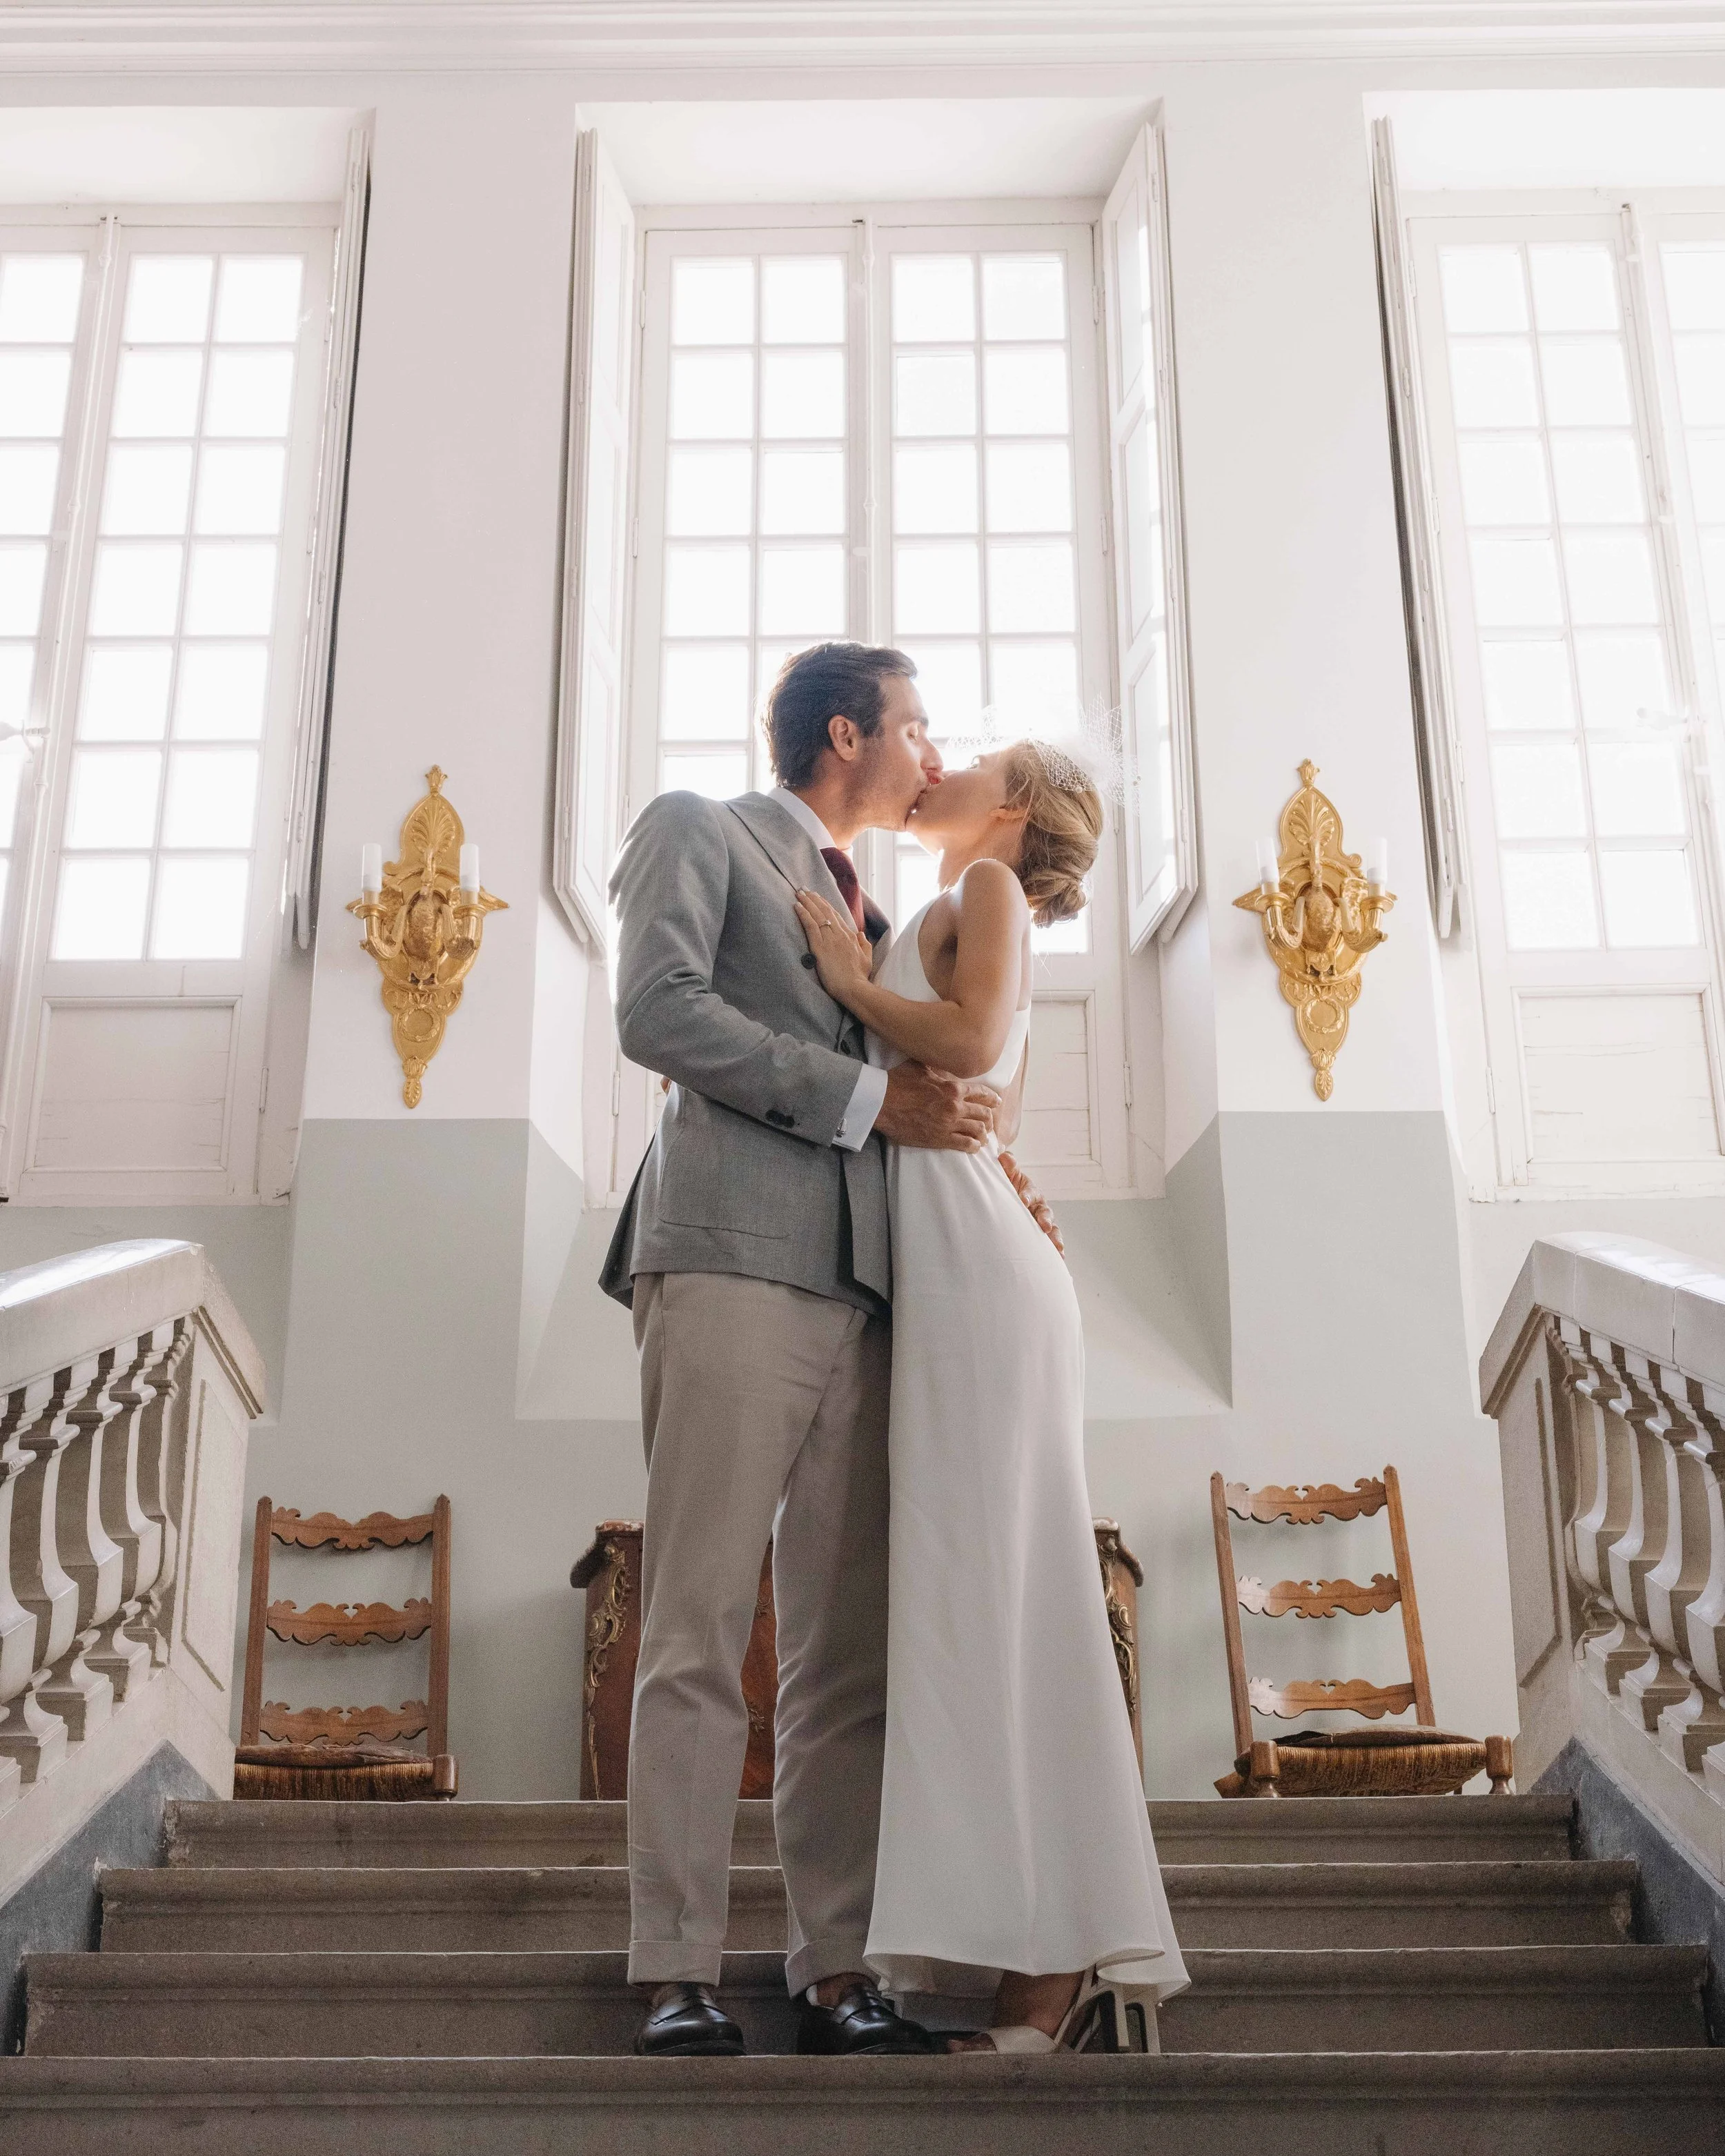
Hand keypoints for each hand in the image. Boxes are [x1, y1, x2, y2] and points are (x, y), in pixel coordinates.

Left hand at [794, 889, 871, 1004]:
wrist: (855, 989)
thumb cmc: (859, 977)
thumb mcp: (867, 958)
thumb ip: (864, 944)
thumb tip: (860, 934)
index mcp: (850, 936)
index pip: (836, 916)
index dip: (826, 906)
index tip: (818, 898)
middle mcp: (840, 934)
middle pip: (825, 911)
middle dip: (814, 899)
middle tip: (804, 890)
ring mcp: (830, 939)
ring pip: (817, 915)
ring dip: (807, 902)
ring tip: (799, 893)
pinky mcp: (820, 946)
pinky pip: (810, 925)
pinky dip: (803, 913)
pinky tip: (797, 906)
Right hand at [875, 1063, 998, 1151]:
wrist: (880, 1102)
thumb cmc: (897, 1082)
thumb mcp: (920, 1066)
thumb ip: (936, 1065)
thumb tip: (941, 1058)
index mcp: (953, 1087)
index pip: (982, 1093)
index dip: (992, 1098)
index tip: (996, 1102)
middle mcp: (955, 1106)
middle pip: (984, 1113)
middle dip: (989, 1117)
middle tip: (989, 1120)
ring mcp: (949, 1124)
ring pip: (978, 1130)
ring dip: (983, 1133)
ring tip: (984, 1136)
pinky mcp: (940, 1139)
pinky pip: (965, 1145)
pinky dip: (973, 1146)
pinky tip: (975, 1146)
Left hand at [997, 1149, 1063, 1253]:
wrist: (1007, 1199)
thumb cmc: (1008, 1188)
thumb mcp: (1008, 1176)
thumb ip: (1007, 1166)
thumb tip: (1004, 1156)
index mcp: (1030, 1192)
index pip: (1030, 1193)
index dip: (1027, 1196)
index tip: (1023, 1201)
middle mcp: (1039, 1207)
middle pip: (1045, 1212)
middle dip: (1045, 1219)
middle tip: (1044, 1226)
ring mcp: (1041, 1221)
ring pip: (1052, 1229)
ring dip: (1055, 1237)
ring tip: (1058, 1248)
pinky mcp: (1041, 1235)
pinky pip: (1050, 1242)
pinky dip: (1055, 1249)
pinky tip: (1060, 1259)